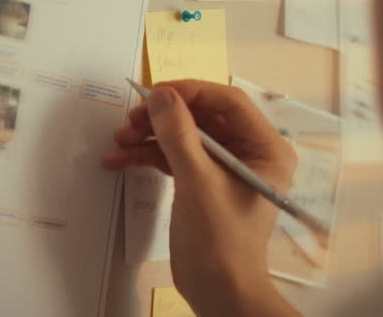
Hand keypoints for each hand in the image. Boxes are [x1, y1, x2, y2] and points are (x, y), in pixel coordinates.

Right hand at [102, 80, 299, 315]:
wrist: (218, 291)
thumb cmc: (220, 238)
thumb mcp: (198, 180)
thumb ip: (178, 133)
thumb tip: (161, 94)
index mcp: (264, 147)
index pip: (227, 101)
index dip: (190, 91)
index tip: (154, 92)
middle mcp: (248, 152)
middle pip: (201, 116)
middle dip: (163, 117)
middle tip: (129, 120)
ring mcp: (223, 168)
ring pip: (183, 136)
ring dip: (149, 136)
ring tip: (118, 141)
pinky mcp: (202, 183)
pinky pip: (174, 157)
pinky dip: (148, 157)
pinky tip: (119, 161)